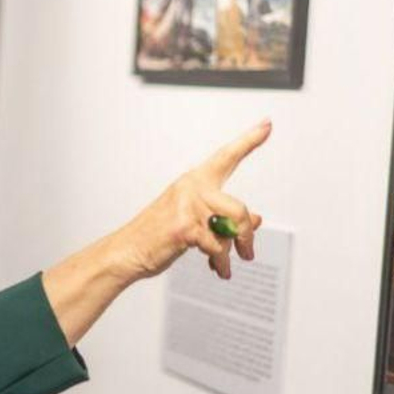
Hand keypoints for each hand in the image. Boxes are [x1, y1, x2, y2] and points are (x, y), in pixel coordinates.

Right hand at [113, 120, 268, 280]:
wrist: (127, 251)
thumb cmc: (156, 235)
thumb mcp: (194, 221)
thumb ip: (223, 217)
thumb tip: (255, 221)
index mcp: (192, 182)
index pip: (225, 157)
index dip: (249, 140)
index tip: (266, 125)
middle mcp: (191, 189)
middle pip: (238, 208)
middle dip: (245, 235)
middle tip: (247, 251)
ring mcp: (187, 207)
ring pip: (229, 229)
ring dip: (232, 251)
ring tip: (225, 263)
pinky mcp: (184, 228)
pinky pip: (217, 247)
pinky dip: (220, 262)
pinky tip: (217, 268)